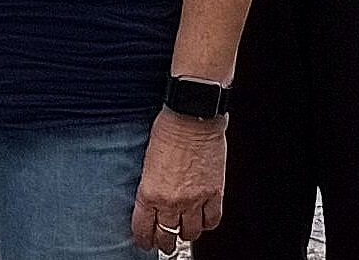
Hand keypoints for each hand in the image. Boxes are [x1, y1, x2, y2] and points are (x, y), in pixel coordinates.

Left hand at [132, 109, 225, 253]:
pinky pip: (212, 220)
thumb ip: (149, 185)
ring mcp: (194, 199)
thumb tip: (150, 200)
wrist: (192, 116)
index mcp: (149, 192)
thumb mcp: (146, 161)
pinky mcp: (214, 193)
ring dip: (186, 234)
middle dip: (164, 242)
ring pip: (190, 233)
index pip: (143, 229)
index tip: (145, 241)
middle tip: (164, 242)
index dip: (144, 239)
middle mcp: (171, 200)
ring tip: (184, 230)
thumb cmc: (167, 129)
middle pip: (167, 236)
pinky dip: (207, 223)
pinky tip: (203, 219)